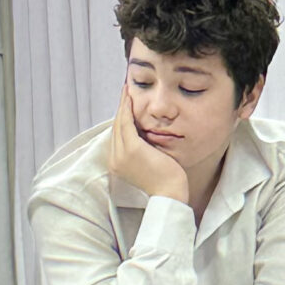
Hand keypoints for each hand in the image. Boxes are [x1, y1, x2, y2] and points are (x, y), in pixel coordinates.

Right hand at [104, 84, 189, 201]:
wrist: (170, 194)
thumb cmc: (165, 180)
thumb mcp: (149, 162)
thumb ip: (142, 150)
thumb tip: (145, 134)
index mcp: (117, 164)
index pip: (118, 136)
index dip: (121, 118)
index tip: (125, 104)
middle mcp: (115, 159)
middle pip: (116, 128)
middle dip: (120, 108)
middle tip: (125, 92)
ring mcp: (121, 154)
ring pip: (119, 123)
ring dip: (122, 105)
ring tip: (126, 91)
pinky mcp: (131, 149)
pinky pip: (126, 123)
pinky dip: (127, 109)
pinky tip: (129, 98)